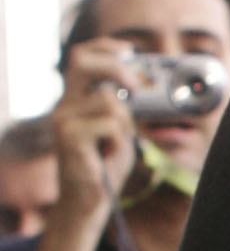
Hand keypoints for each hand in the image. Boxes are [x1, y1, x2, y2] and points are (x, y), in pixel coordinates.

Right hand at [51, 41, 140, 222]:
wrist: (88, 203)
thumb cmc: (105, 167)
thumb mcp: (120, 130)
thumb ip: (125, 107)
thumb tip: (146, 84)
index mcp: (73, 99)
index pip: (81, 57)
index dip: (105, 48)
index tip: (130, 51)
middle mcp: (63, 105)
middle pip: (83, 62)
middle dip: (114, 66)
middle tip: (135, 83)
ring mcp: (62, 119)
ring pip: (108, 101)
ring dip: (124, 124)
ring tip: (114, 145)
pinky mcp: (68, 135)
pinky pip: (110, 124)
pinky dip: (119, 141)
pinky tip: (107, 155)